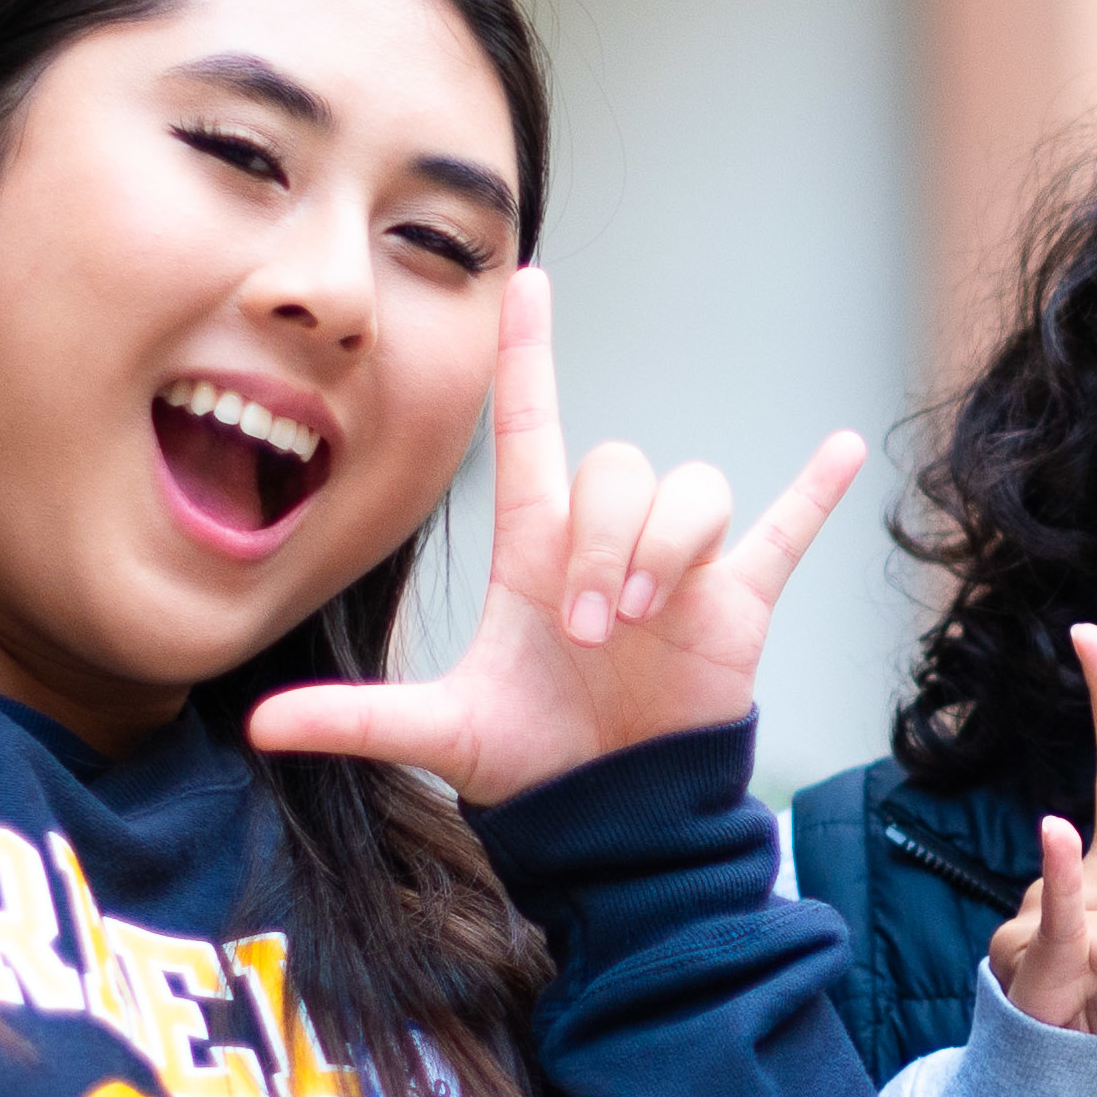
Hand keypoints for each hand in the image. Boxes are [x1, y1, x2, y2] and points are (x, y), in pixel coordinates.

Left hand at [248, 268, 862, 802]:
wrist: (612, 815)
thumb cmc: (532, 762)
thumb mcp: (442, 732)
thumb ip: (356, 720)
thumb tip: (255, 726)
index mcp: (537, 549)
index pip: (530, 430)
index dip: (529, 357)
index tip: (528, 281)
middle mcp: (608, 541)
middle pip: (620, 469)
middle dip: (607, 542)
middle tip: (591, 628)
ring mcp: (678, 569)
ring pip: (692, 493)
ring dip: (666, 551)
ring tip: (641, 624)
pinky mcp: (737, 602)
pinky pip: (783, 530)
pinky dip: (814, 494)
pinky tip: (841, 452)